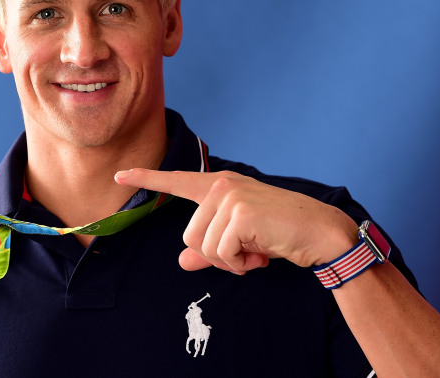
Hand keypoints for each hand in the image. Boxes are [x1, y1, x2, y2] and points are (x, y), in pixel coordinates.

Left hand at [114, 169, 357, 274]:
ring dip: (229, 261)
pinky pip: (221, 253)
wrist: (318, 232)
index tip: (120, 175)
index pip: (176, 181)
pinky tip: (260, 254)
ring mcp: (230, 196)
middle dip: (215, 256)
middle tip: (245, 253)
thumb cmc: (278, 234)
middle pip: (189, 237)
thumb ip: (208, 250)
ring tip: (254, 252)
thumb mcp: (239, 243)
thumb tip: (182, 261)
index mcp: (219, 186)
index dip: (146, 179)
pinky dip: (239, 263)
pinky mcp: (240, 212)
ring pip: (203, 247)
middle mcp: (221, 185)